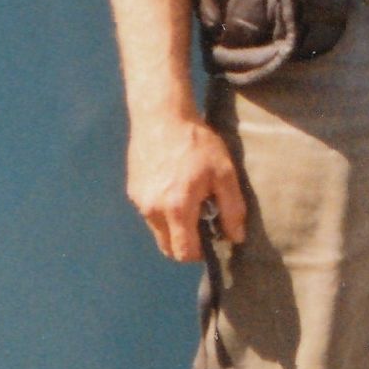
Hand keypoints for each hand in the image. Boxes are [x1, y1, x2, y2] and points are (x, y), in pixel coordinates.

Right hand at [125, 112, 246, 261]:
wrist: (162, 116)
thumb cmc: (197, 143)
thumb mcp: (224, 173)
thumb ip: (232, 208)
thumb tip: (236, 237)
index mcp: (177, 209)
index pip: (183, 252)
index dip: (200, 253)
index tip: (211, 239)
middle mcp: (153, 210)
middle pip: (167, 247)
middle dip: (185, 243)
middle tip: (202, 221)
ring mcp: (140, 201)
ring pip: (158, 230)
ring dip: (173, 226)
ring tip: (189, 198)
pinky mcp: (133, 191)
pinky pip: (149, 213)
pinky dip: (162, 210)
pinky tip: (174, 186)